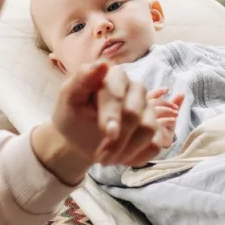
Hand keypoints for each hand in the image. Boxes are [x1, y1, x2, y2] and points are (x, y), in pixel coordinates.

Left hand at [35, 61, 163, 184]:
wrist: (78, 137)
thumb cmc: (73, 114)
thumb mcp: (68, 98)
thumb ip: (81, 80)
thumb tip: (102, 65)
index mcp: (114, 76)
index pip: (118, 94)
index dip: (113, 114)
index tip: (108, 133)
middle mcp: (135, 89)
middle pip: (135, 114)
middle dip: (117, 140)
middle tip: (99, 157)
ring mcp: (148, 109)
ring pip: (149, 130)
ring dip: (126, 151)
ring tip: (106, 159)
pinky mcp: (156, 128)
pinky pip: (155, 145)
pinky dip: (137, 157)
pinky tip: (120, 159)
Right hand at [147, 87, 184, 146]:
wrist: (160, 147)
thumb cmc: (163, 131)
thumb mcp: (169, 116)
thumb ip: (174, 104)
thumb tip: (182, 93)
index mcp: (143, 109)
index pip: (147, 97)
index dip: (157, 92)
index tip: (167, 90)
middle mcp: (140, 116)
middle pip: (151, 102)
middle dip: (165, 103)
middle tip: (176, 108)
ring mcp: (142, 124)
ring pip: (153, 110)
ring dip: (167, 110)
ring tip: (176, 113)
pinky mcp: (147, 134)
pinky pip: (157, 122)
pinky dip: (167, 119)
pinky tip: (173, 120)